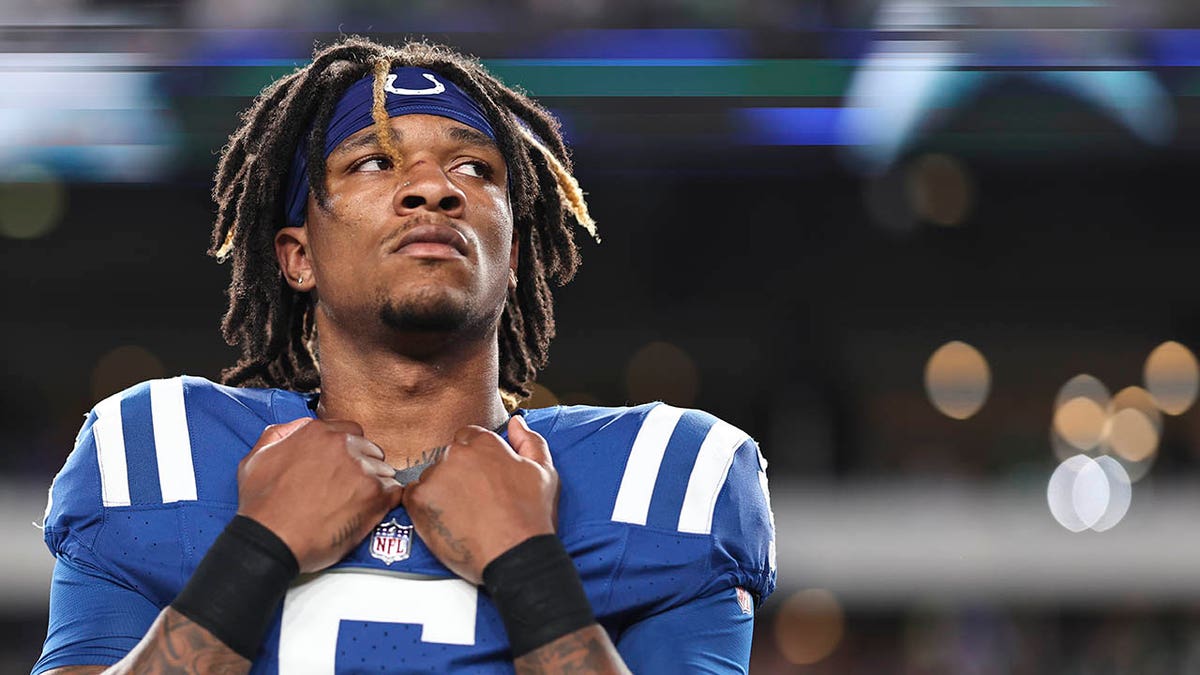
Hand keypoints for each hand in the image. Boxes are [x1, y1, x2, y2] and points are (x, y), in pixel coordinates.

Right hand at [236, 417, 402, 572]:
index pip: (350, 432)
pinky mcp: (375, 495)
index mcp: (317, 433)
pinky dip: (386, 501)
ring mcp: (362, 469)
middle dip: (363, 465)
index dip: (347, 450)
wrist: (271, 540)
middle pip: (369, 449)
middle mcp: (343, 445)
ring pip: (383, 470)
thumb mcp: (256, 458)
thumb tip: (297, 428)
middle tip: (348, 487)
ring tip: (354, 504)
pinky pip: (394, 491)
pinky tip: (370, 511)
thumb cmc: (262, 507)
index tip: (342, 465)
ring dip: (374, 484)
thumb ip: (280, 435)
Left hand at [402, 415, 557, 584]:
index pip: (467, 437)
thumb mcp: (544, 472)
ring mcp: (436, 476)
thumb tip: (516, 423)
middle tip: (473, 500)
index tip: (479, 478)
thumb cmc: (530, 518)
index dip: (474, 459)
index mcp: (485, 444)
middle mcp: (457, 455)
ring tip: (462, 514)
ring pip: (431, 476)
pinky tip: (445, 520)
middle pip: (448, 457)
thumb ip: (529, 440)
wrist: (514, 556)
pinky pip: (413, 495)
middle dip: (458, 474)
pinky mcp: (419, 500)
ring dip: (441, 490)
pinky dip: (424, 506)